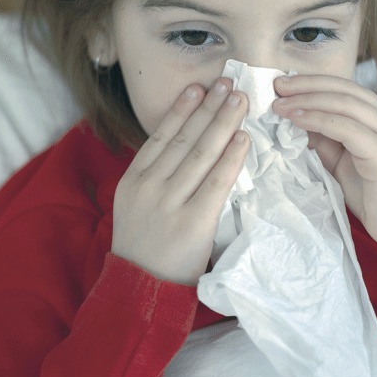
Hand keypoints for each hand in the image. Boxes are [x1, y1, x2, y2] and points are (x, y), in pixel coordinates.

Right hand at [112, 78, 249, 284]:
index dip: (182, 109)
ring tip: (239, 100)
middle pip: (185, 138)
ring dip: (223, 122)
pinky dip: (231, 157)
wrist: (140, 293)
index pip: (161, 136)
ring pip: (201, 154)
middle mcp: (149, 187)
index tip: (198, 88)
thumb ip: (155, 177)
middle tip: (228, 83)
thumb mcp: (136, 206)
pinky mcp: (193, 223)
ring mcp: (170, 204)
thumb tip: (187, 143)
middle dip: (209, 107)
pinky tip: (243, 138)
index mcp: (133, 181)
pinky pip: (217, 182)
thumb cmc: (145, 249)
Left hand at [273, 74, 376, 300]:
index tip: (283, 84)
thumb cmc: (376, 197)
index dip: (313, 82)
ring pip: (345, 104)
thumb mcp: (344, 161)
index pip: (346, 88)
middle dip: (307, 85)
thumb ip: (326, 139)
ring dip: (308, 101)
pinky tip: (297, 121)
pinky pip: (347, 128)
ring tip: (280, 105)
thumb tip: (295, 118)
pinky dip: (319, 121)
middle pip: (345, 89)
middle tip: (276, 87)